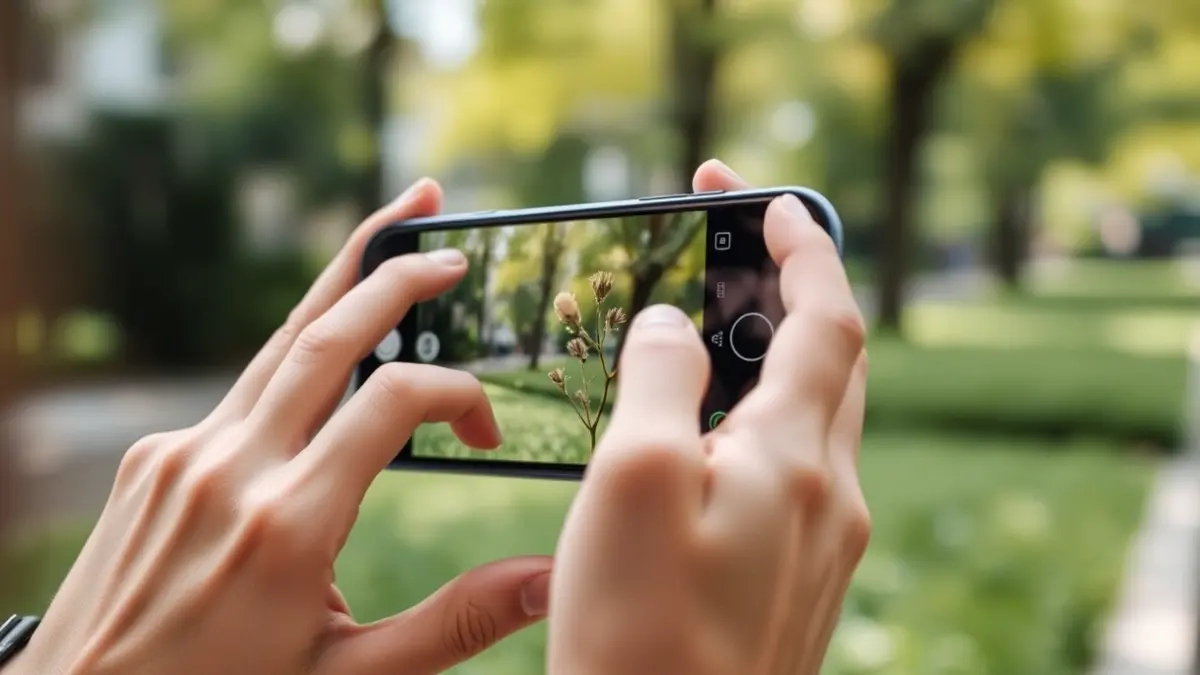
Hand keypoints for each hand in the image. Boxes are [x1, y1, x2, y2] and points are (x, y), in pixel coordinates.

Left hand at [12, 179, 552, 674]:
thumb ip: (451, 625)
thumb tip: (545, 581)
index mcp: (288, 524)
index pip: (392, 401)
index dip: (459, 397)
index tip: (485, 434)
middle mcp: (231, 469)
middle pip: (325, 335)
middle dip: (394, 275)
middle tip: (449, 248)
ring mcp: (182, 453)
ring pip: (277, 344)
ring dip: (339, 285)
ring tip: (389, 238)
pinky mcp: (150, 455)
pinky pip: (242, 391)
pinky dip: (295, 361)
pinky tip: (327, 360)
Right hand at [547, 160, 869, 674]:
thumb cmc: (641, 630)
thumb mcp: (633, 477)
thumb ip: (661, 378)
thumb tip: (672, 324)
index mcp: (797, 459)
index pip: (828, 316)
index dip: (804, 245)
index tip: (762, 199)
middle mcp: (829, 498)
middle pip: (832, 362)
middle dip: (787, 293)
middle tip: (723, 256)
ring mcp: (820, 546)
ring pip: (813, 420)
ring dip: (769, 361)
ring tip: (699, 341)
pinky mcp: (795, 582)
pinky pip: (791, 476)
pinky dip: (757, 426)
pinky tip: (701, 443)